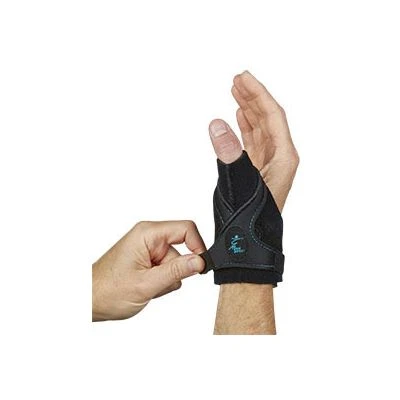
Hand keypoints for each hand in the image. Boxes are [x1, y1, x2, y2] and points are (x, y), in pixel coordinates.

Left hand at [92, 220, 205, 320]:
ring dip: (167, 279)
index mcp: (147, 233)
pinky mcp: (148, 260)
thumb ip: (176, 271)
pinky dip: (162, 282)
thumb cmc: (106, 290)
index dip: (197, 246)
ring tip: (148, 287)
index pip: (186, 228)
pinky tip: (147, 287)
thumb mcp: (146, 284)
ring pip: (176, 262)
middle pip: (182, 249)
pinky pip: (167, 269)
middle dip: (176, 270)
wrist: (88, 302)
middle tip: (159, 283)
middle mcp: (149, 237)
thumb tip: (200, 261)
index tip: (200, 266)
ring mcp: (148, 249)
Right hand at [209, 71, 298, 210]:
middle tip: (238, 79)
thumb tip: (217, 124)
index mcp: (284, 158)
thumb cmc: (249, 221)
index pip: (273, 117)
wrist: (249, 247)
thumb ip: (229, 154)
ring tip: (236, 92)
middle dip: (254, 97)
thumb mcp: (239, 185)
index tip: (243, 78)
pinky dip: (245, 128)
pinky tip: (239, 118)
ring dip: (249, 110)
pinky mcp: (256, 173)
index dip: (258, 94)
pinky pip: (253, 143)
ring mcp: (268, 166)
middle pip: (268, 119)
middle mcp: (279, 159)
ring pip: (260, 129)